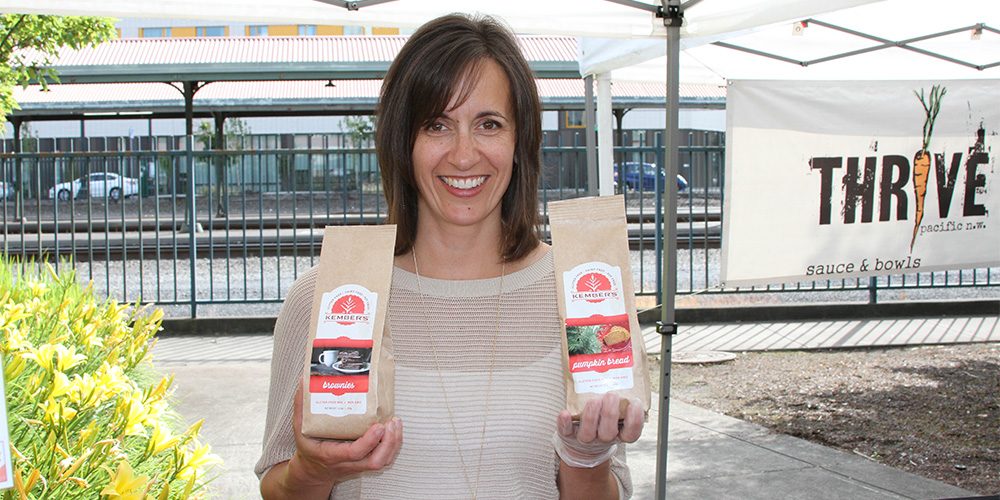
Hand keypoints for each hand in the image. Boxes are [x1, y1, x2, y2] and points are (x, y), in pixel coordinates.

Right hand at [289, 381, 403, 486]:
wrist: (313, 470)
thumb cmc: (309, 447)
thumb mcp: (300, 428)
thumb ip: (301, 405)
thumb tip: (304, 381)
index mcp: (331, 455)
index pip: (354, 453)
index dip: (369, 441)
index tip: (378, 426)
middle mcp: (348, 463)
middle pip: (375, 461)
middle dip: (388, 443)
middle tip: (391, 422)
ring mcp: (359, 465)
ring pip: (383, 461)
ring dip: (394, 443)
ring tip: (395, 422)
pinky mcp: (366, 463)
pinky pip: (385, 458)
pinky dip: (393, 444)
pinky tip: (394, 429)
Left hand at [553, 393, 643, 467]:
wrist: (584, 446)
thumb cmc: (604, 423)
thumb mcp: (618, 416)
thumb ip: (622, 400)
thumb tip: (626, 370)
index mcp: (619, 434)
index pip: (631, 433)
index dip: (635, 420)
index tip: (635, 402)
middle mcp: (603, 438)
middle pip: (609, 432)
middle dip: (610, 413)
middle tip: (612, 395)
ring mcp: (585, 439)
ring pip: (588, 433)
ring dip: (591, 416)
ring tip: (594, 400)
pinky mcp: (568, 436)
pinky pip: (565, 432)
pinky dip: (564, 423)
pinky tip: (565, 412)